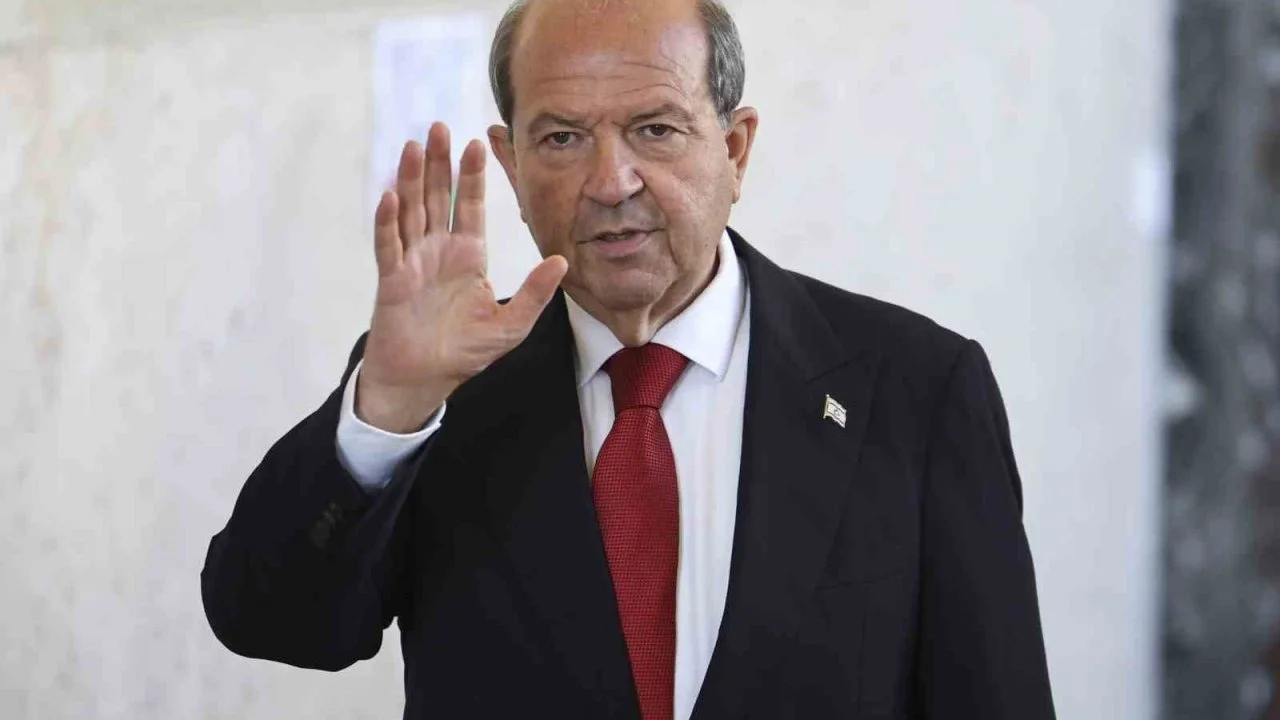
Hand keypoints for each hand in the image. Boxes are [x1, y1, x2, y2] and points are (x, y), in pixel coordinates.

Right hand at [357, 122, 567, 432]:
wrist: (424, 381)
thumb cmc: (463, 352)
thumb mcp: (510, 325)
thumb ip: (534, 293)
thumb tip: (561, 261)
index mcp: (467, 256)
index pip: (470, 206)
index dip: (472, 175)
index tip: (478, 142)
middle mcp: (438, 251)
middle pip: (437, 198)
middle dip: (439, 163)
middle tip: (439, 127)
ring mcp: (412, 262)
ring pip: (411, 211)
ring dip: (412, 179)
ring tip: (414, 146)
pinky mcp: (391, 280)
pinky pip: (388, 245)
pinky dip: (387, 221)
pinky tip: (390, 195)